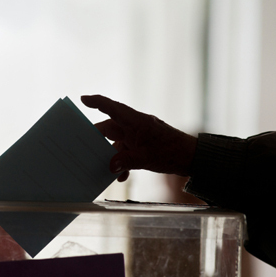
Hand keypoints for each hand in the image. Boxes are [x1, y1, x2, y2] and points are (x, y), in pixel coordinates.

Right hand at [81, 94, 196, 180]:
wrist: (192, 158)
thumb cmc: (173, 152)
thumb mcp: (148, 158)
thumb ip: (127, 161)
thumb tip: (109, 167)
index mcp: (136, 122)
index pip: (112, 107)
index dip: (97, 102)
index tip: (83, 99)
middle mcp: (135, 126)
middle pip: (109, 128)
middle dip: (96, 138)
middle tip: (83, 146)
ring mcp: (138, 137)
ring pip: (116, 143)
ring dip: (110, 156)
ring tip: (101, 168)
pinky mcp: (142, 147)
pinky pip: (126, 153)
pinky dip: (121, 164)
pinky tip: (121, 177)